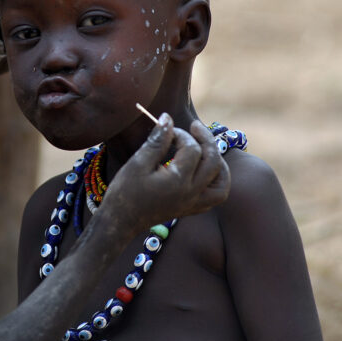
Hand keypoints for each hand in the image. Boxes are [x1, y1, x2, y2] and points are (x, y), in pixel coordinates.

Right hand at [102, 114, 230, 230]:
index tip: (167, 130)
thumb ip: (157, 140)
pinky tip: (205, 169)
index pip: (193, 149)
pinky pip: (215, 196)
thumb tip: (167, 118)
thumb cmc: (125, 192)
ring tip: (207, 148)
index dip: (181, 134)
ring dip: (218, 162)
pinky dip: (216, 180)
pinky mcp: (191, 209)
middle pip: (214, 162)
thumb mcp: (138, 163)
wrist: (120, 222)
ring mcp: (193, 204)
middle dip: (206, 140)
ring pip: (221, 183)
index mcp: (179, 181)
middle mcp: (191, 194)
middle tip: (194, 126)